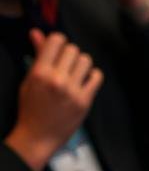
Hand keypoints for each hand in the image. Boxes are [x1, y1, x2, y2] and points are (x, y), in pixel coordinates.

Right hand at [3, 30, 102, 170]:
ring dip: (81, 65)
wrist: (37, 137)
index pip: (56, 40)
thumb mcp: (29, 80)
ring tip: (72, 75)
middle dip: (68, 55)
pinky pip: (97, 75)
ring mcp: (72, 90)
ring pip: (86, 60)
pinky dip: (92, 77)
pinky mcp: (85, 100)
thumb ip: (37, 55)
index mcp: (39, 73)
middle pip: (73, 49)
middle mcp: (57, 80)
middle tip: (63, 66)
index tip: (56, 49)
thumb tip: (37, 32)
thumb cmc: (31, 109)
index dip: (57, 42)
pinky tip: (83, 83)